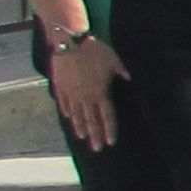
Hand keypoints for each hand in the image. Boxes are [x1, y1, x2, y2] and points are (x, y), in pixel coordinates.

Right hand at [48, 37, 123, 153]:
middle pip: (91, 120)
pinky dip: (67, 111)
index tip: (111, 143)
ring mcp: (71, 92)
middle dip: (95, 135)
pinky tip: (69, 118)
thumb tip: (130, 79)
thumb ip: (122, 72)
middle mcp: (86, 96)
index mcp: (101, 92)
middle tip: (97, 149)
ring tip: (83, 138)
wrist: (70, 42)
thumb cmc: (95, 50)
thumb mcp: (115, 61)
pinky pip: (64, 102)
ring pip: (77, 114)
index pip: (107, 116)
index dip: (109, 130)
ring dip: (80, 127)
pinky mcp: (60, 86)